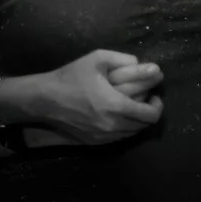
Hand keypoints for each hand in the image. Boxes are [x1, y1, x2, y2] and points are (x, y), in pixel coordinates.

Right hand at [19, 50, 163, 143]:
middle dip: (149, 112)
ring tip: (133, 107)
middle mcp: (112, 126)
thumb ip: (124, 60)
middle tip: (146, 100)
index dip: (158, 106)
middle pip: (144, 126)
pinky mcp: (94, 142)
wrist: (43, 100)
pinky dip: (124, 128)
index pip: (150, 115)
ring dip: (137, 121)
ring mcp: (103, 137)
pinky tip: (119, 116)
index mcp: (116, 106)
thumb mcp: (97, 59)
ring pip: (132, 133)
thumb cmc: (71, 77)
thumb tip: (145, 66)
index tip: (155, 95)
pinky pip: (118, 138)